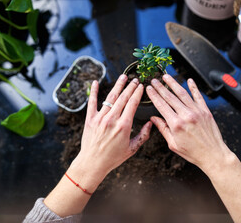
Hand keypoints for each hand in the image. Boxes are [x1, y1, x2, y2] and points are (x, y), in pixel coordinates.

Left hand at [44, 75, 151, 215]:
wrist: (93, 163)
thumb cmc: (113, 158)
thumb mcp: (132, 149)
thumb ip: (143, 135)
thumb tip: (151, 123)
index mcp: (124, 126)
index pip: (132, 104)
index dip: (137, 93)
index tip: (141, 86)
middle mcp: (112, 119)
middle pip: (123, 98)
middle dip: (130, 87)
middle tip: (135, 79)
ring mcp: (100, 118)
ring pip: (110, 97)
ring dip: (118, 86)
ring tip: (123, 77)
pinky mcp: (90, 119)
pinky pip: (92, 102)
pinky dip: (94, 91)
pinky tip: (95, 82)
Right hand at [147, 74, 233, 173]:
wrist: (213, 155)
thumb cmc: (193, 153)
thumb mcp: (173, 144)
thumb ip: (163, 129)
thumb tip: (154, 119)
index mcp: (176, 124)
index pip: (161, 106)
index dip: (154, 96)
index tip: (149, 89)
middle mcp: (186, 115)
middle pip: (170, 97)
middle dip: (160, 87)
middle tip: (154, 80)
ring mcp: (197, 112)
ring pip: (183, 94)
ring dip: (173, 83)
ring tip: (166, 77)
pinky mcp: (205, 111)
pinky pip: (198, 96)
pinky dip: (194, 87)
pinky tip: (189, 81)